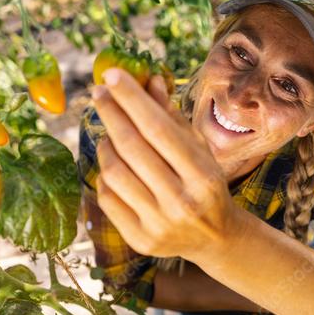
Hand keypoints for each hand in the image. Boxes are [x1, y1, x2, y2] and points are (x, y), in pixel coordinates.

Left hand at [92, 68, 236, 260]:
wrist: (215, 238)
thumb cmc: (206, 184)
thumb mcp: (200, 149)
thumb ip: (173, 117)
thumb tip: (150, 80)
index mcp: (203, 176)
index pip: (158, 129)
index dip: (132, 99)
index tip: (111, 75)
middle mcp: (181, 202)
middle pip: (133, 148)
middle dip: (111, 113)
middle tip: (98, 92)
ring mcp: (159, 225)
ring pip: (115, 172)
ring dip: (106, 145)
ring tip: (109, 134)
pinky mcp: (140, 239)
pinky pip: (107, 198)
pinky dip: (105, 174)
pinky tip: (113, 165)